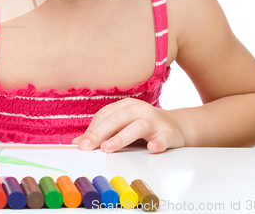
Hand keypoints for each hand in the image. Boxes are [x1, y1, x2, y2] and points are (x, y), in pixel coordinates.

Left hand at [71, 98, 185, 152]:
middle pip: (117, 119)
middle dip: (100, 133)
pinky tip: (152, 148)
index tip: (81, 143)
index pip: (105, 115)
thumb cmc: (143, 127)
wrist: (176, 126)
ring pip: (137, 126)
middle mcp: (139, 109)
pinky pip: (164, 137)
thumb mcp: (122, 126)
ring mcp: (155, 120)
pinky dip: (158, 142)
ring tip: (108, 148)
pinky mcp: (169, 133)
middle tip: (87, 146)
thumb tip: (78, 142)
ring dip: (121, 137)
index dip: (92, 129)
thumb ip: (102, 133)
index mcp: (126, 105)